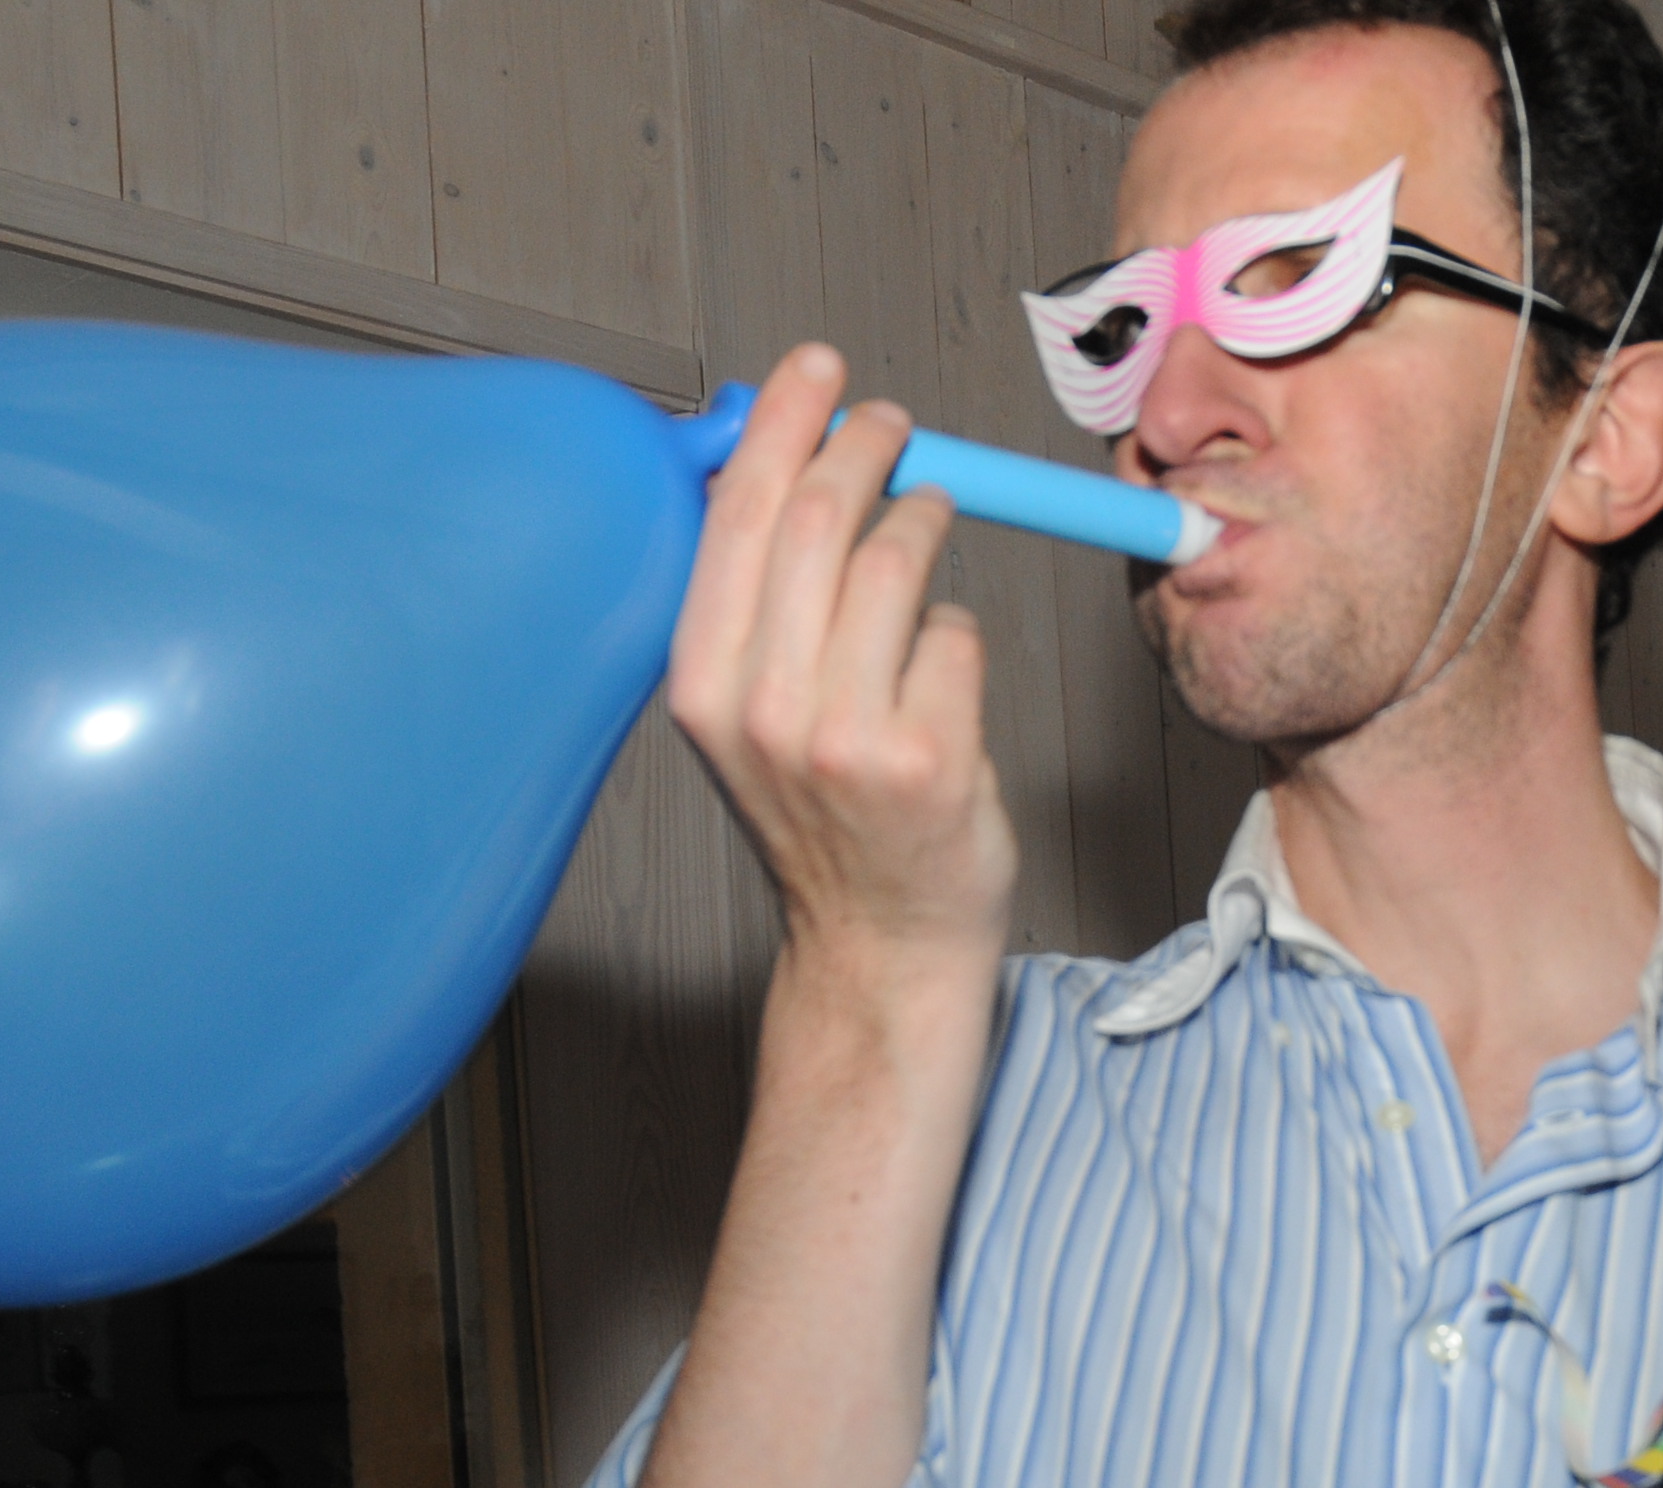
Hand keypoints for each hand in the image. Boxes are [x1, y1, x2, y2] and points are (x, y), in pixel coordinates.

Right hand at [665, 344, 1018, 1000]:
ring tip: (927, 524)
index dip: (783, 422)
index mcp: (703, 682)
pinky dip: (958, 633)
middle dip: (865, 446)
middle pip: (820, 516)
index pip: (738, 514)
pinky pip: (958, 635)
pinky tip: (942, 669)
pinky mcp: (930, 756)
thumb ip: (757, 601)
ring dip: (923, 522)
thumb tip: (782, 459)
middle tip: (893, 426)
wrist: (878, 942)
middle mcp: (765, 707)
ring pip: (899, 561)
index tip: (818, 370)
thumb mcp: (748, 710)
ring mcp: (848, 734)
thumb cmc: (824, 819)